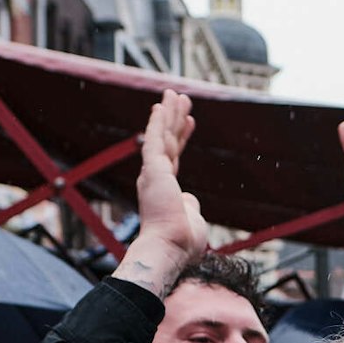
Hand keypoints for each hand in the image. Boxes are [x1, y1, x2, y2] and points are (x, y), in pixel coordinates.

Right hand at [115, 89, 207, 297]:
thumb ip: (189, 205)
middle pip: (167, 141)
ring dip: (169, 113)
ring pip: (162, 135)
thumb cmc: (181, 242)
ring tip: (177, 94)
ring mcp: (153, 173)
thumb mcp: (191, 219)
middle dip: (175, 119)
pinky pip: (154, 139)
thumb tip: (189, 199)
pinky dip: (158, 121)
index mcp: (164, 189)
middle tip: (181, 99)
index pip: (174, 156)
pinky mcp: (152, 170)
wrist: (169, 248)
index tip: (189, 122)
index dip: (181, 137)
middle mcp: (155, 178)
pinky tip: (161, 105)